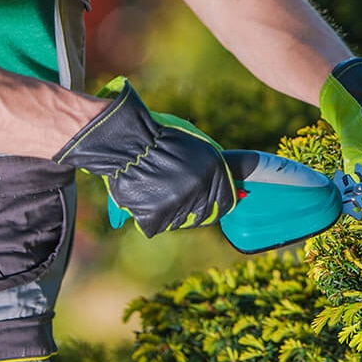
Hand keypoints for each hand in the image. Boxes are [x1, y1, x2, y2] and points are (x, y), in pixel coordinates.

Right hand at [54, 77, 235, 236]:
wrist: (127, 138)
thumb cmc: (160, 136)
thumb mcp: (197, 142)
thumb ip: (213, 164)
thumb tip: (234, 179)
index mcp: (216, 171)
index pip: (226, 203)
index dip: (216, 204)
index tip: (207, 202)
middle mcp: (202, 190)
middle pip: (202, 216)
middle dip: (192, 210)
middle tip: (174, 194)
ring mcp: (179, 205)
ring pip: (177, 222)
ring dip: (168, 211)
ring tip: (154, 187)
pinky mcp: (156, 218)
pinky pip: (154, 225)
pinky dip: (147, 215)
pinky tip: (142, 195)